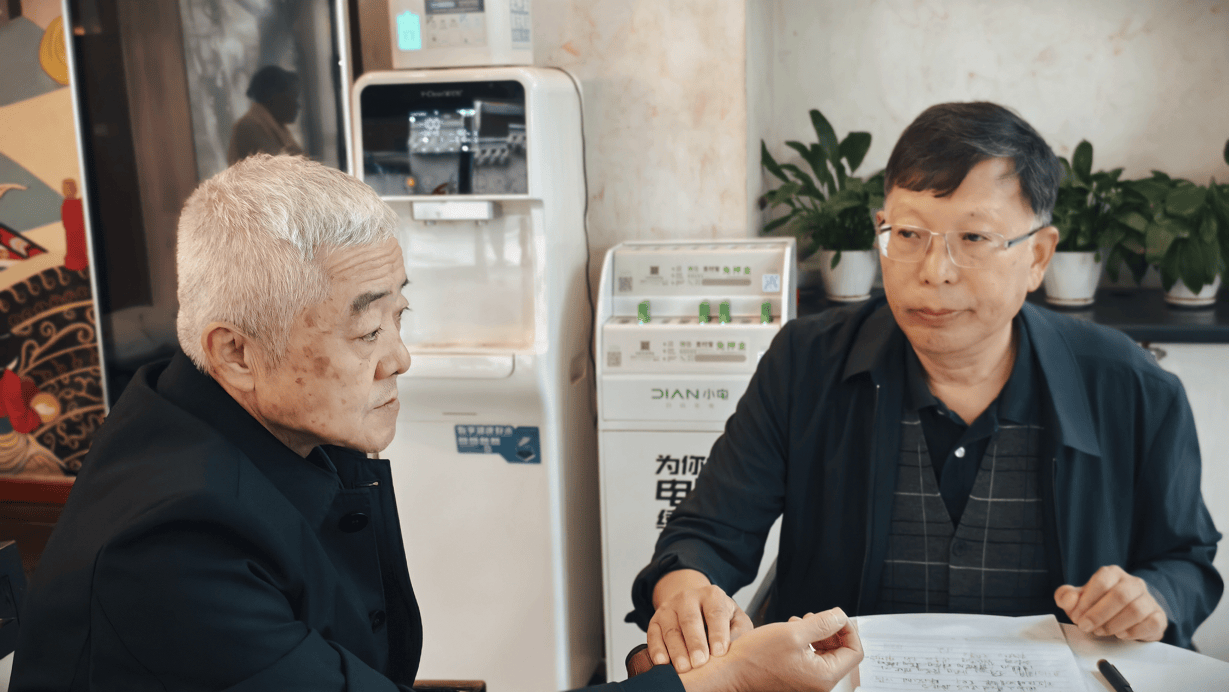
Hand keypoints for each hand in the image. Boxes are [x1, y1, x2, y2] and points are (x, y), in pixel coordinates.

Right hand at [649, 569, 752, 671]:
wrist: (694, 604)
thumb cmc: (720, 618)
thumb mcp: (735, 619)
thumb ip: (738, 632)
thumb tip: (735, 650)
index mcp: (712, 595)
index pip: (715, 613)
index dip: (718, 633)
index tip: (720, 652)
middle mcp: (688, 597)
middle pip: (690, 620)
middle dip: (695, 643)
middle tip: (700, 662)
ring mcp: (669, 608)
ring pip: (671, 629)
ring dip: (676, 650)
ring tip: (684, 668)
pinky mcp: (655, 620)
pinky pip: (653, 635)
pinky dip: (656, 649)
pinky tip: (662, 662)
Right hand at [678, 608, 862, 691]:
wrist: (731, 673)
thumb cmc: (755, 658)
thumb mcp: (793, 632)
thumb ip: (823, 623)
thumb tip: (841, 616)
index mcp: (823, 676)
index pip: (854, 651)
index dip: (847, 628)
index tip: (835, 616)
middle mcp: (818, 683)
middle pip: (842, 652)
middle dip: (831, 631)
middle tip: (815, 619)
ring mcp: (807, 682)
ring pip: (826, 654)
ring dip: (817, 635)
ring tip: (799, 624)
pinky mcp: (796, 679)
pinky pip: (811, 659)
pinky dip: (807, 644)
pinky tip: (792, 634)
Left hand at [1054, 565, 1166, 640]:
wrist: (1129, 614)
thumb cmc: (1101, 604)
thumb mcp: (1080, 599)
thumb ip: (1067, 597)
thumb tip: (1067, 599)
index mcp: (1113, 574)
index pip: (1101, 582)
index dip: (1087, 601)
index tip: (1078, 617)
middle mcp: (1133, 583)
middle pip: (1119, 596)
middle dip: (1099, 615)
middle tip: (1086, 627)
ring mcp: (1149, 599)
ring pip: (1135, 610)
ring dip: (1114, 625)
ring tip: (1101, 631)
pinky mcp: (1158, 617)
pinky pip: (1150, 624)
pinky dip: (1132, 632)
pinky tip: (1121, 634)